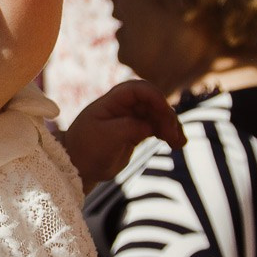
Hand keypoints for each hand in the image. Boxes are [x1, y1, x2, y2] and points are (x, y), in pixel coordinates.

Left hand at [60, 79, 185, 187]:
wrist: (77, 167)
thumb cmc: (86, 149)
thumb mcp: (107, 137)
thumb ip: (130, 128)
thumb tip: (151, 127)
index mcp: (112, 101)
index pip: (139, 89)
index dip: (155, 97)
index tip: (165, 112)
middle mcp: (123, 106)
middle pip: (153, 102)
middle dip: (166, 116)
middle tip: (172, 135)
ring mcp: (131, 118)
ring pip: (158, 116)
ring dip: (171, 126)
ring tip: (179, 143)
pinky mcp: (136, 132)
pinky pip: (157, 128)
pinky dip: (168, 134)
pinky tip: (178, 144)